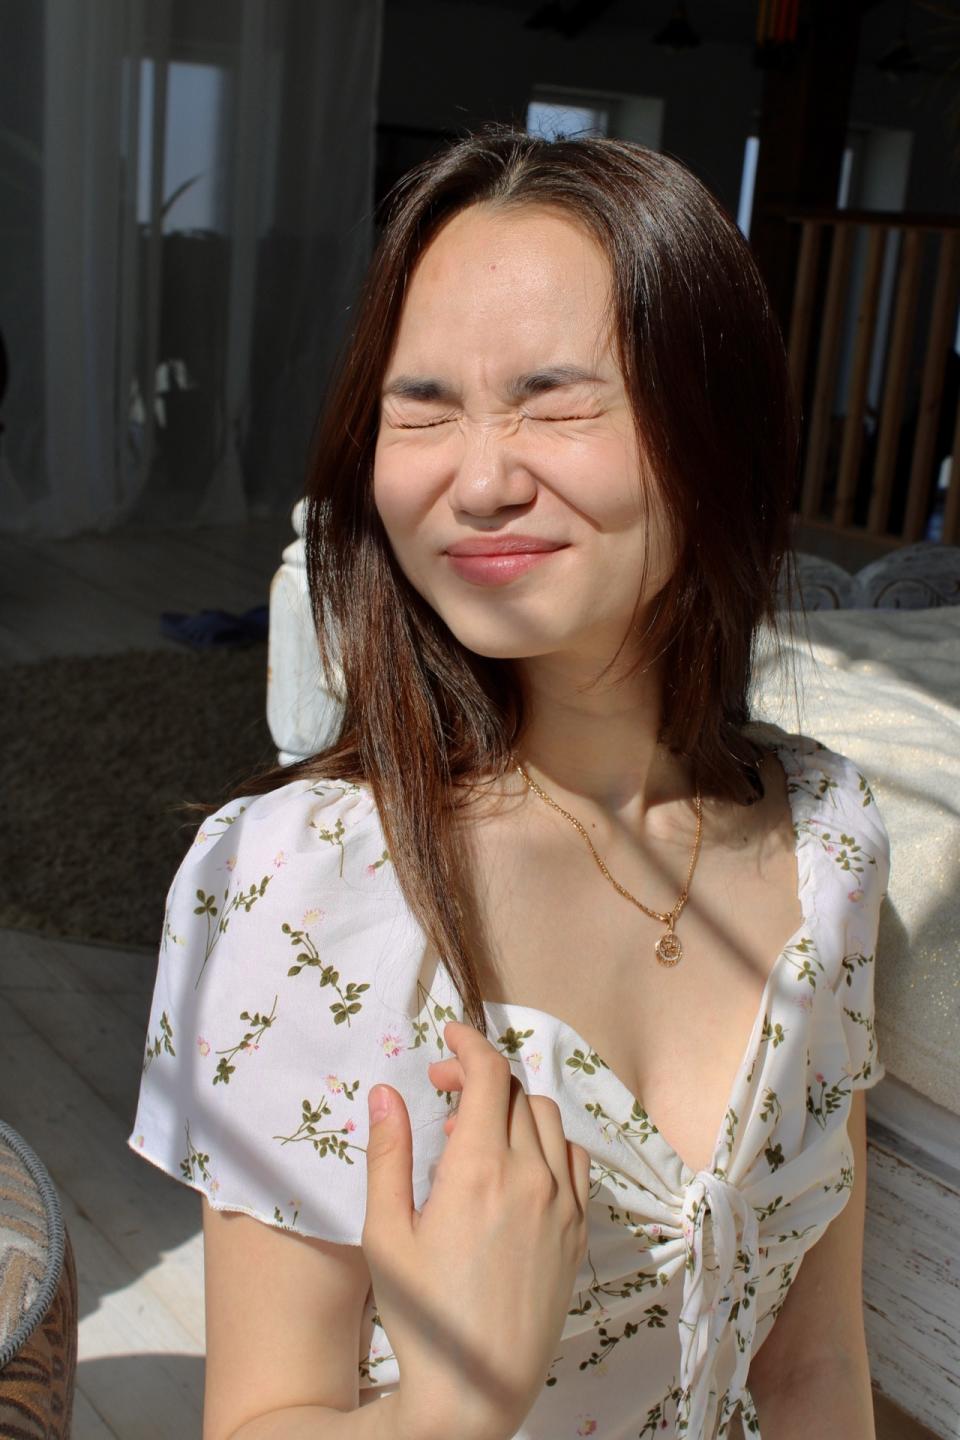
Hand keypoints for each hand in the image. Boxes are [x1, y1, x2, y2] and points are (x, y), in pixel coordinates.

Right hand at [361, 1019, 589, 1439]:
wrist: (473, 1390)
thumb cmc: (420, 1316)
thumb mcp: (385, 1233)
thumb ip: (389, 1154)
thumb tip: (386, 1094)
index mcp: (478, 1171)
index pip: (488, 1074)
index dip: (467, 1044)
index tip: (448, 1036)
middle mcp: (530, 1178)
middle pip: (516, 1092)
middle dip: (478, 1077)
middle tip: (442, 1094)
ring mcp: (562, 1205)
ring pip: (548, 1120)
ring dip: (513, 1108)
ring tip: (474, 1136)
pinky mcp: (578, 1232)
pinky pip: (575, 1160)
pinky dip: (548, 1143)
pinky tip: (519, 1165)